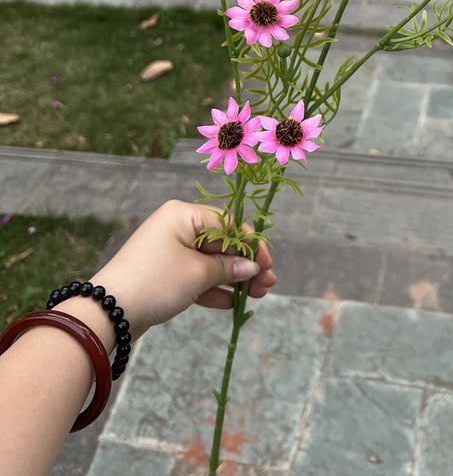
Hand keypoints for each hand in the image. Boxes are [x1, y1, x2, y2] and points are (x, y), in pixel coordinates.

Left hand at [89, 200, 275, 340]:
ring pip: (210, 263)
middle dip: (245, 265)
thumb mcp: (197, 273)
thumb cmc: (155, 282)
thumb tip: (252, 268)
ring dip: (233, 279)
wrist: (108, 313)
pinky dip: (214, 289)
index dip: (250, 245)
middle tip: (268, 284)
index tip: (267, 265)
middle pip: (221, 244)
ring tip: (257, 296)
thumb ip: (228, 268)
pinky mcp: (164, 275)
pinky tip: (232, 304)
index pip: (228, 224)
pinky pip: (196, 278)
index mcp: (184, 215)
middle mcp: (177, 229)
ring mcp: (169, 253)